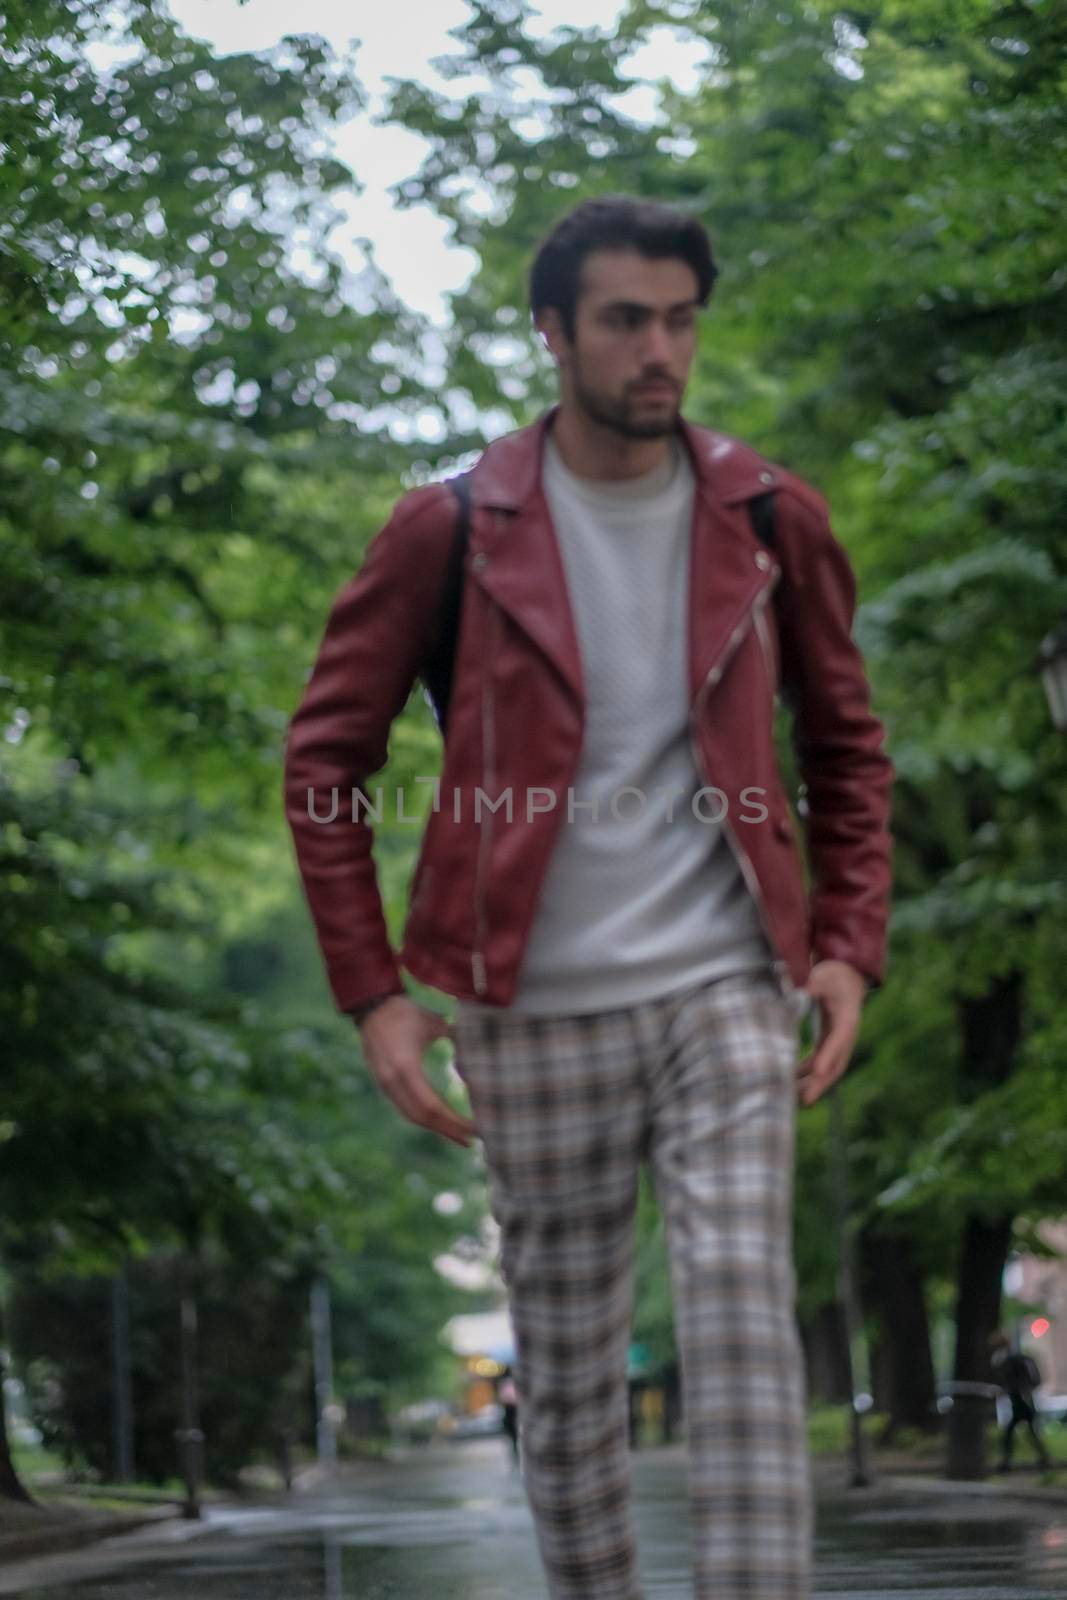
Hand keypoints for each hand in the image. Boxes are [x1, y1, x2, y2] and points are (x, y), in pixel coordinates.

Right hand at [359, 997, 475, 1147]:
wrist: (371, 1008)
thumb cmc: (405, 1012)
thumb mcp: (433, 1023)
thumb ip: (458, 1037)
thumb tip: (483, 1050)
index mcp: (406, 1067)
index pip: (433, 1106)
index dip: (454, 1122)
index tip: (476, 1129)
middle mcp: (393, 1081)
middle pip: (423, 1117)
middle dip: (448, 1131)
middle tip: (474, 1140)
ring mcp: (386, 1085)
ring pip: (412, 1116)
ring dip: (437, 1128)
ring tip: (461, 1136)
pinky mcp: (385, 1085)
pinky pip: (405, 1108)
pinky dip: (424, 1119)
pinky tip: (441, 1123)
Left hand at [795, 960, 865, 1107]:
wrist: (844, 974)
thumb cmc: (833, 975)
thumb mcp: (824, 975)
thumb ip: (814, 985)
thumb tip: (800, 992)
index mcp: (847, 1018)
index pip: (839, 1039)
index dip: (830, 1055)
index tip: (819, 1071)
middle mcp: (845, 1035)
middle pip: (836, 1063)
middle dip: (821, 1083)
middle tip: (806, 1100)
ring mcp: (837, 1041)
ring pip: (827, 1068)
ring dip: (811, 1084)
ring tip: (791, 1099)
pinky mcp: (827, 1041)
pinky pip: (818, 1062)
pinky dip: (804, 1072)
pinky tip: (788, 1081)